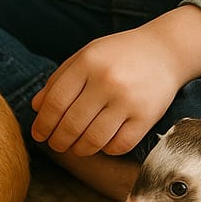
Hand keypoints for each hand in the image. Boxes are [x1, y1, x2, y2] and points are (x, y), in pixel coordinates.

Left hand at [30, 29, 183, 155]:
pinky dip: (106, 150)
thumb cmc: (118, 54)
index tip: (38, 134)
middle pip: (72, 124)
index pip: (56, 102)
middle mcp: (107, 81)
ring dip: (79, 149)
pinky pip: (119, 145)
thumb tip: (36, 107)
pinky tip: (101, 144)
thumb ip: (59, 79)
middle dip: (58, 140)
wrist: (164, 51)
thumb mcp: (85, 56)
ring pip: (94, 140)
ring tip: (75, 148)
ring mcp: (128, 100)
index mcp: (87, 62)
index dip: (43, 123)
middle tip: (55, 145)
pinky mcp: (146, 117)